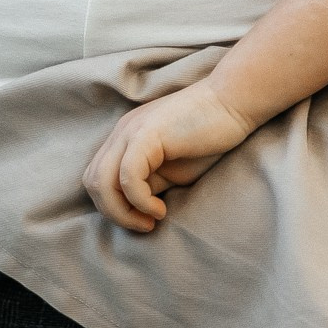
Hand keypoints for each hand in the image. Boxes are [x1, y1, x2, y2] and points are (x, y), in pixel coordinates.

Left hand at [80, 81, 256, 232]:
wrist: (234, 102)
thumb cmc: (210, 135)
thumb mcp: (172, 168)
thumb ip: (149, 182)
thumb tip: (135, 208)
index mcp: (125, 138)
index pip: (98, 178)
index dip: (113, 206)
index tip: (143, 220)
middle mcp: (121, 132)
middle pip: (93, 182)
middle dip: (114, 212)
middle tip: (144, 224)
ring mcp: (130, 131)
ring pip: (102, 182)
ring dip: (122, 211)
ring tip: (150, 219)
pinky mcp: (146, 135)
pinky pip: (128, 177)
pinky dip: (139, 201)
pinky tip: (160, 209)